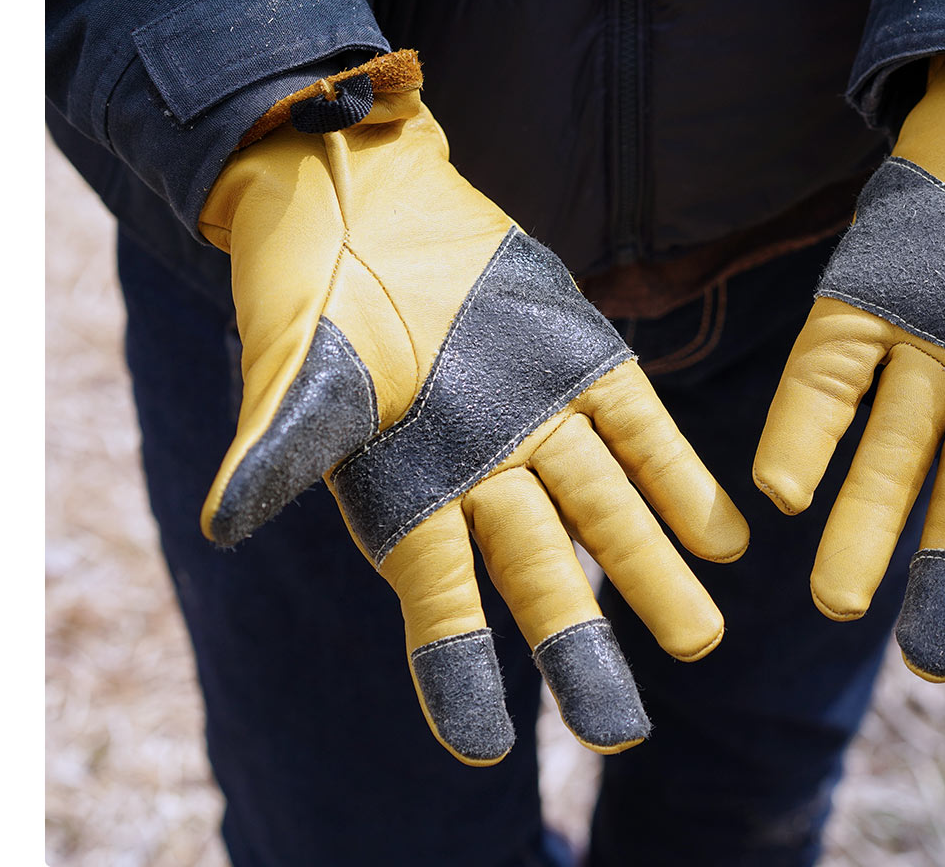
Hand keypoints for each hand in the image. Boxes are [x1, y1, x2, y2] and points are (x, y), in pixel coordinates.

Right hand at [199, 58, 748, 762]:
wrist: (363, 195)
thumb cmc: (310, 290)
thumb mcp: (296, 368)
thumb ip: (280, 447)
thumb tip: (223, 521)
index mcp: (407, 493)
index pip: (438, 600)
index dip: (459, 671)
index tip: (490, 749)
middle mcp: (483, 473)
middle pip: (540, 575)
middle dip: (581, 648)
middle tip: (621, 731)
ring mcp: (539, 420)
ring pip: (605, 511)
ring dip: (651, 571)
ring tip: (699, 637)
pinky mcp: (584, 361)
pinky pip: (639, 431)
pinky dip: (679, 481)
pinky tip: (722, 536)